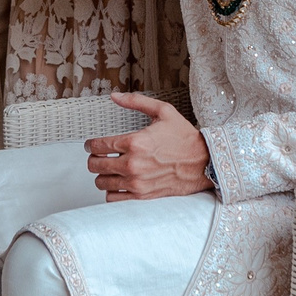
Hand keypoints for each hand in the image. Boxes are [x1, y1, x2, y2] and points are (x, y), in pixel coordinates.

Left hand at [86, 95, 210, 200]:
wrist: (205, 162)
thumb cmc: (186, 138)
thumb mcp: (163, 112)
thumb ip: (137, 102)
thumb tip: (115, 96)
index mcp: (135, 142)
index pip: (98, 146)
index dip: (91, 145)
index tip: (92, 145)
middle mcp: (133, 164)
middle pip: (95, 165)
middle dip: (93, 160)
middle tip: (98, 157)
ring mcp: (137, 182)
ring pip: (102, 183)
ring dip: (102, 176)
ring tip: (109, 170)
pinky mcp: (143, 196)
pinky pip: (114, 198)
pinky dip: (112, 192)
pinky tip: (118, 184)